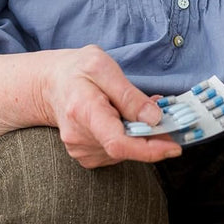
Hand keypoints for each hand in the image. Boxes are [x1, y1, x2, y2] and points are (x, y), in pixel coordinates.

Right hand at [40, 45, 181, 166]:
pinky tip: (125, 120)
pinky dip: (130, 138)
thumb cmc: (76, 71)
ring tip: (138, 110)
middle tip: (167, 116)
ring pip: (125, 151)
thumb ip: (129, 94)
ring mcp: (81, 150)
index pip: (118, 143)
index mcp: (84, 111)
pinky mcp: (87, 156)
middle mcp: (79, 137)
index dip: (150, 149)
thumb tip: (154, 119)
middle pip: (127, 148)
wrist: (49, 85)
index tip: (174, 147)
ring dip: (141, 135)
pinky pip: (118, 152)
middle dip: (153, 136)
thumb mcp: (103, 67)